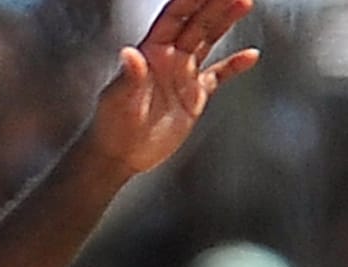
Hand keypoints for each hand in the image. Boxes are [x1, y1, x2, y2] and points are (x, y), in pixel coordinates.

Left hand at [83, 0, 257, 175]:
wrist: (119, 154)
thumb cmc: (110, 125)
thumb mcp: (118, 100)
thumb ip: (129, 76)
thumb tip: (129, 52)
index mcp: (150, 53)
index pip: (173, 18)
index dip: (190, 0)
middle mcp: (168, 59)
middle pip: (195, 23)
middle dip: (214, 3)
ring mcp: (182, 75)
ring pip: (207, 41)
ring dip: (225, 21)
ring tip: (244, 2)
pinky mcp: (193, 96)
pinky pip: (218, 75)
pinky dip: (234, 65)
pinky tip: (251, 55)